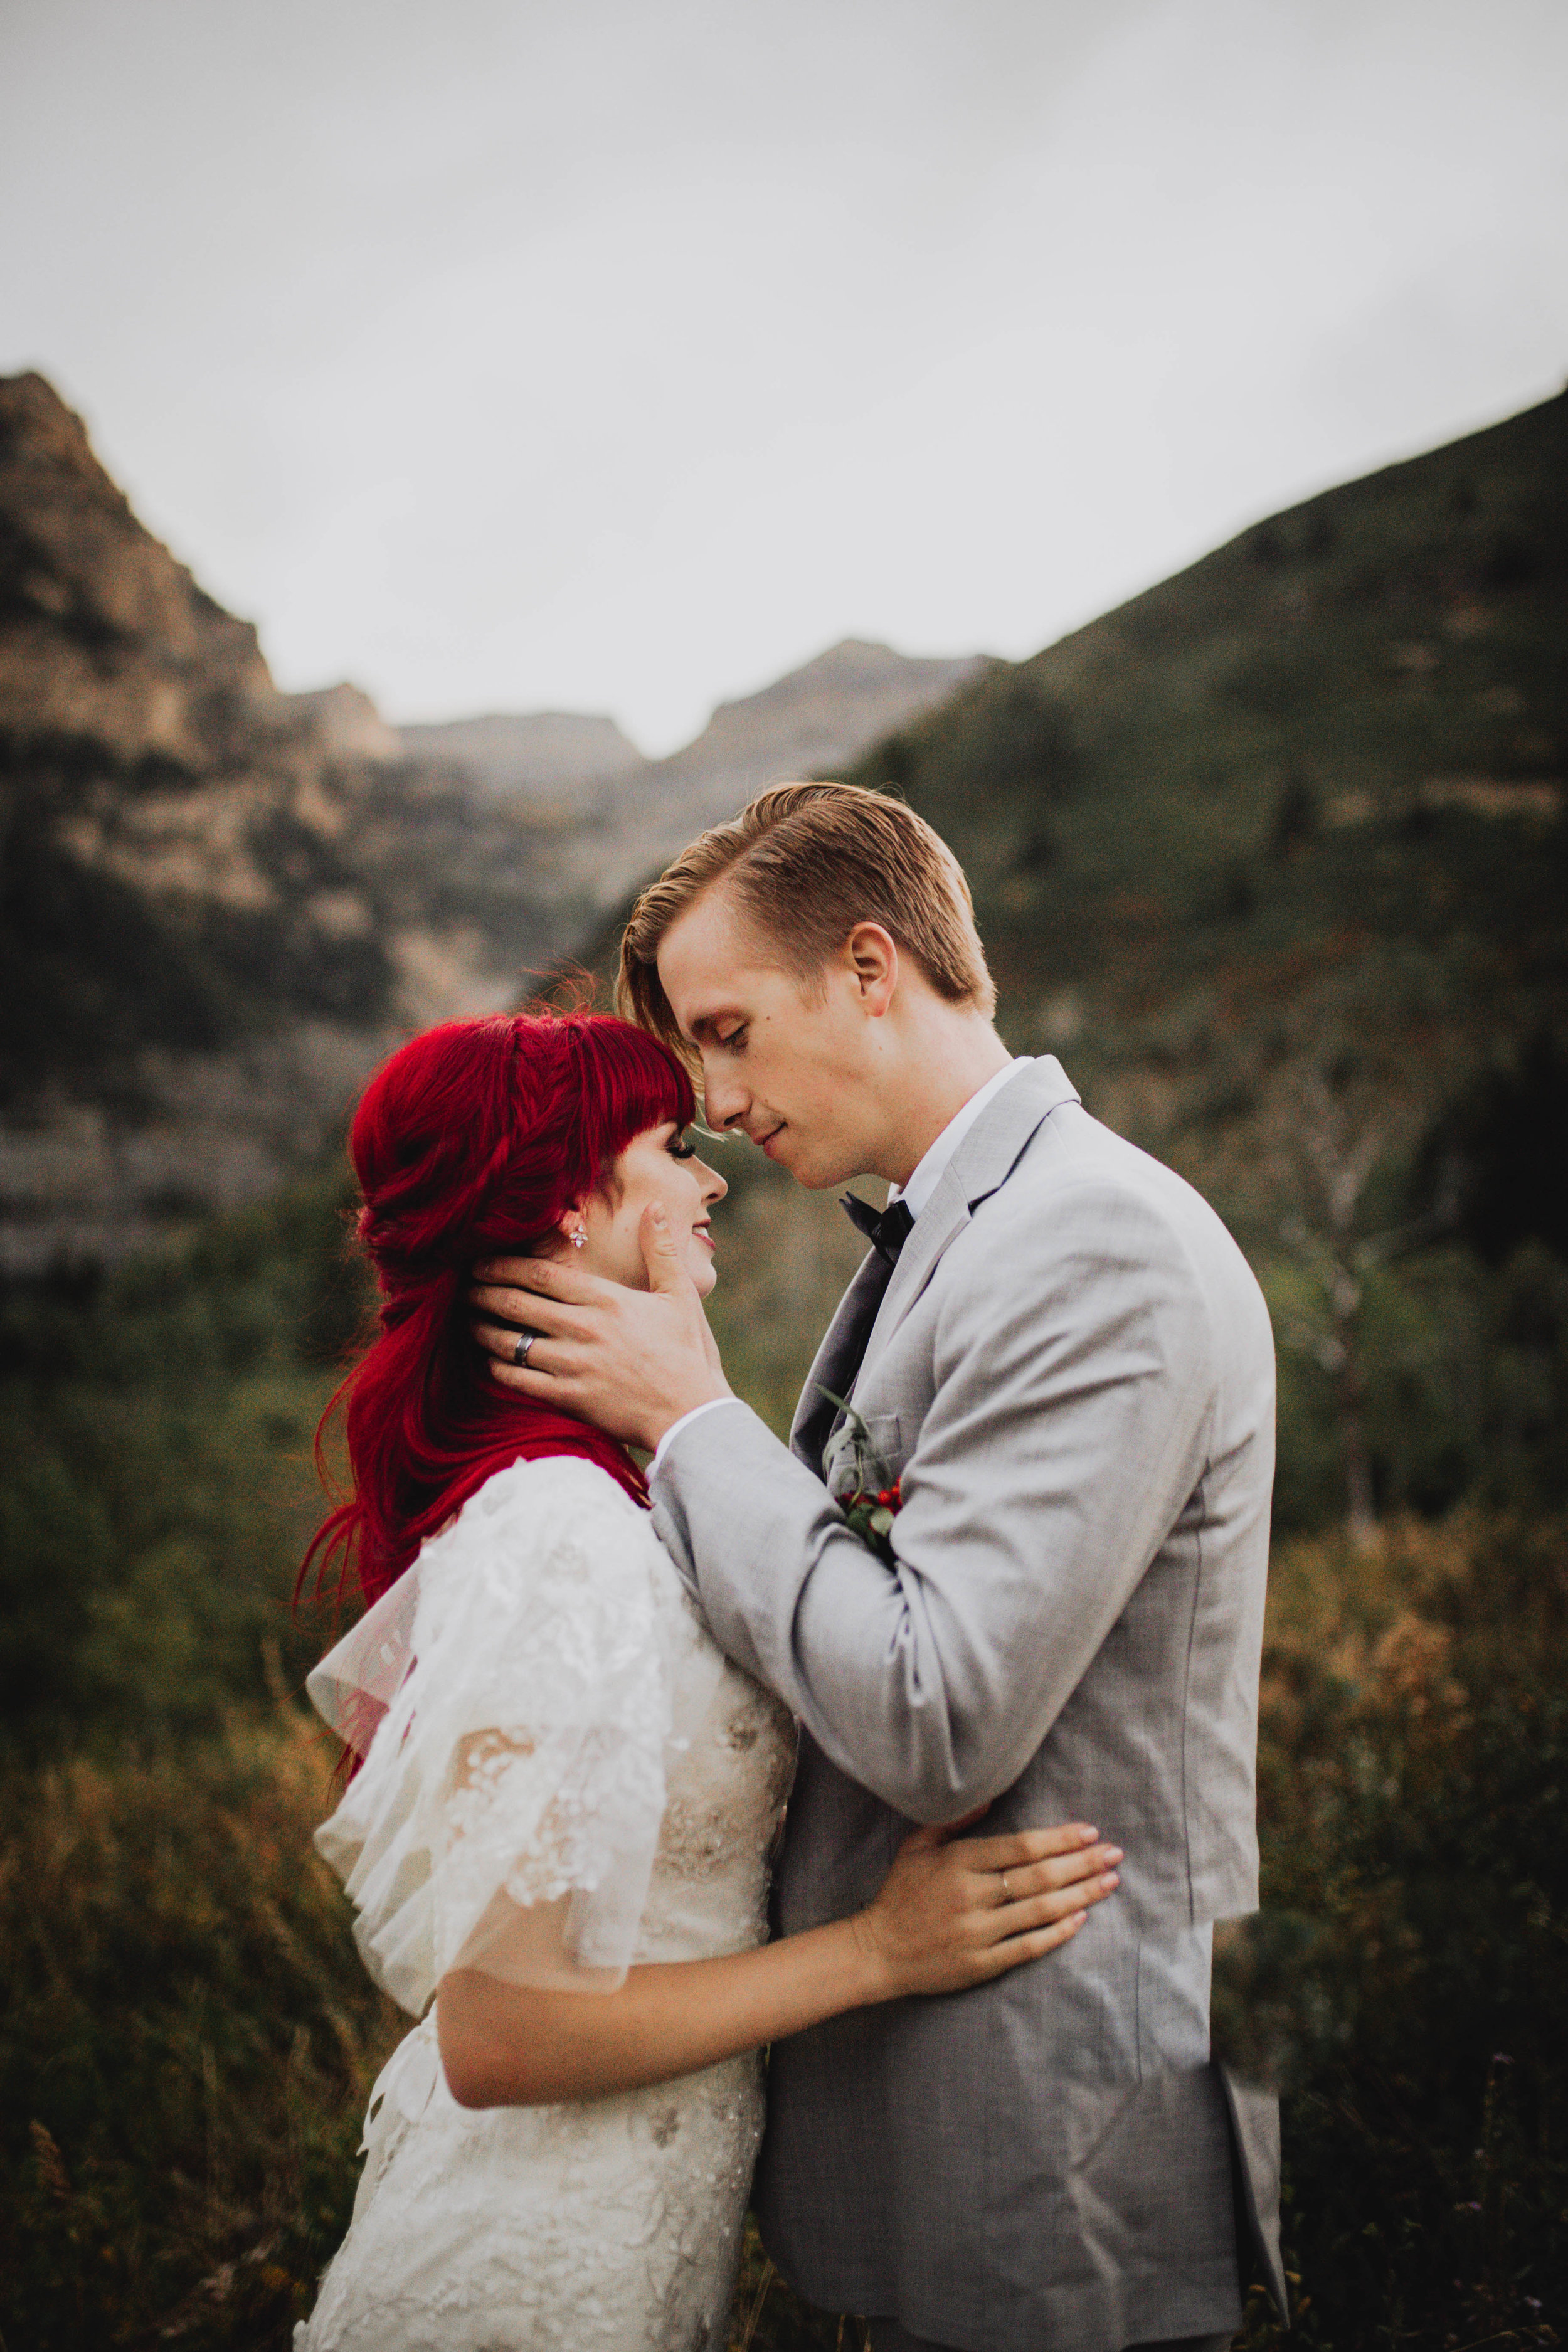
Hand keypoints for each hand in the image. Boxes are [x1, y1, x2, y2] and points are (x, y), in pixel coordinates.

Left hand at [469, 1203, 731, 1451]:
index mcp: (606, 1300)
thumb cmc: (688, 1354)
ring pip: (511, 1341)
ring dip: (484, 1329)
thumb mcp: (681, 1296)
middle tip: (463, 1286)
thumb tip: (655, 1206)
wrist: (691, 1416)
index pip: (541, 1274)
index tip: (481, 1261)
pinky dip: (498, 1367)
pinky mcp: (568, 1399)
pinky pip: (519, 1380)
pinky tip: (490, 1361)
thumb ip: (661, 1250)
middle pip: (517, 1303)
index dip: (504, 1265)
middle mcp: (583, 1329)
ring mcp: (572, 1365)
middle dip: (483, 1292)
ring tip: (470, 1320)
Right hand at [851, 1817, 1121, 2000]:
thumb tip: (992, 1794)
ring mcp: (978, 1932)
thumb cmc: (900, 1892)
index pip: (1021, 1846)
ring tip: (1109, 1882)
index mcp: (957, 1862)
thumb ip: (954, 1820)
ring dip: (1081, 1895)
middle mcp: (971, 1895)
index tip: (1090, 1831)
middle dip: (1083, 1863)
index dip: (1060, 1838)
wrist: (878, 1951)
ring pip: (1041, 1910)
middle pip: (1039, 1876)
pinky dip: (1058, 1932)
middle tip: (1114, 1854)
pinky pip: (1029, 1946)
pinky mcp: (982, 1963)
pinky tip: (1082, 1919)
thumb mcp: (917, 1845)